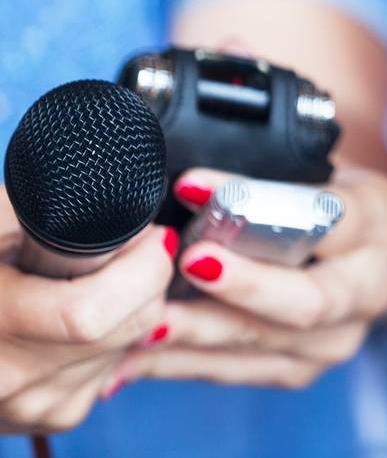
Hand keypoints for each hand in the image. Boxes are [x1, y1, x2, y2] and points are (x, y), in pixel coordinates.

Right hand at [0, 194, 172, 433]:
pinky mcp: (48, 417)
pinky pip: (111, 370)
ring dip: (130, 308)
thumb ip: (44, 206)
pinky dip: (112, 340)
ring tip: (89, 280)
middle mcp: (5, 374)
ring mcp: (26, 404)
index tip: (148, 236)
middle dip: (144, 278)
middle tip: (129, 247)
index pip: (87, 315)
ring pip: (127, 348)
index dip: (137, 269)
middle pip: (125, 327)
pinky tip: (76, 318)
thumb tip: (113, 194)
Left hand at [110, 166, 386, 392]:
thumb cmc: (305, 185)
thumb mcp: (300, 161)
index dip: (260, 203)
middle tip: (184, 267)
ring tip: (142, 321)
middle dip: (242, 287)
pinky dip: (184, 362)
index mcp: (380, 218)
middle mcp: (373, 284)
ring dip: (200, 333)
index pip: (330, 214)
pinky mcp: (303, 366)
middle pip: (312, 300)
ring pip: (270, 342)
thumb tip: (188, 176)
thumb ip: (261, 165)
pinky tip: (135, 354)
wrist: (331, 229)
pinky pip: (242, 370)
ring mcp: (342, 333)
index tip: (193, 188)